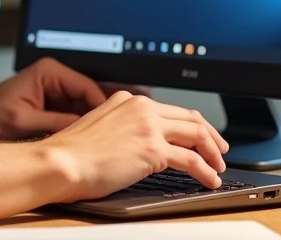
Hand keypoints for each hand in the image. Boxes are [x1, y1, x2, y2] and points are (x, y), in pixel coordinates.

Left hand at [0, 58, 106, 140]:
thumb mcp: (25, 123)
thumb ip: (58, 124)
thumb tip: (89, 132)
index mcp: (50, 72)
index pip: (89, 88)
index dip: (104, 110)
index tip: (114, 130)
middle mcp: (54, 78)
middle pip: (90, 98)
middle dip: (100, 118)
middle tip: (115, 138)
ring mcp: (53, 92)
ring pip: (83, 110)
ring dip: (90, 126)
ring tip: (102, 144)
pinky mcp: (49, 106)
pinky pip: (71, 117)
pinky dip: (78, 130)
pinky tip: (85, 145)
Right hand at [38, 90, 229, 199]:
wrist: (61, 163)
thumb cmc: (71, 153)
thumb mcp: (99, 129)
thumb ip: (122, 128)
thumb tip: (139, 145)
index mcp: (127, 100)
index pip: (169, 109)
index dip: (190, 124)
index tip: (199, 136)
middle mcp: (140, 107)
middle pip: (189, 117)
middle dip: (210, 135)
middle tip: (220, 150)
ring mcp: (148, 126)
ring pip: (196, 134)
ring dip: (212, 152)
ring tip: (218, 167)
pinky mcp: (153, 149)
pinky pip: (192, 159)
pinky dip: (206, 170)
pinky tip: (209, 180)